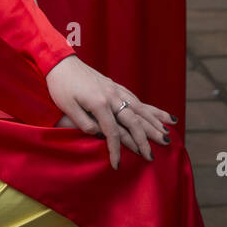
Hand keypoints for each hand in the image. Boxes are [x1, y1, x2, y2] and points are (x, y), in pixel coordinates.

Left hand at [46, 55, 172, 168]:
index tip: (116, 165)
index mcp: (99, 103)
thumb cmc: (59, 86)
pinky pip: (136, 99)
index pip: (112, 132)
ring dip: (154, 123)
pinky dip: (149, 109)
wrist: (59, 62)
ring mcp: (115, 90)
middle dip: (145, 140)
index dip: (116, 150)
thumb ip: (83, 122)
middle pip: (134, 121)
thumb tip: (99, 135)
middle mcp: (112, 96)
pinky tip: (157, 115)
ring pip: (140, 109)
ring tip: (167, 134)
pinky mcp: (114, 86)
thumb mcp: (66, 106)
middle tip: (151, 156)